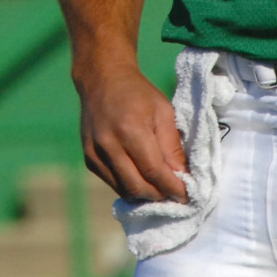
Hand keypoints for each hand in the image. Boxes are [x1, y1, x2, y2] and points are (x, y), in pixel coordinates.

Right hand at [76, 62, 188, 202]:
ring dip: (145, 195)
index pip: (154, 171)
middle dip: (160, 195)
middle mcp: (109, 144)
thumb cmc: (138, 93)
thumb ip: (172, 146)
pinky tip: (142, 181)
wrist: (102, 80)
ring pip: (124, 189)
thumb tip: (182, 176)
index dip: (172, 187)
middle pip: (137, 186)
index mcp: (130, 129)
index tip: (187, 196)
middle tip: (175, 195)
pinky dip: (130, 187)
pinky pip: (112, 182)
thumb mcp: (164, 111)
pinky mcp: (89, 158)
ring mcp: (95, 153)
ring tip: (161, 190)